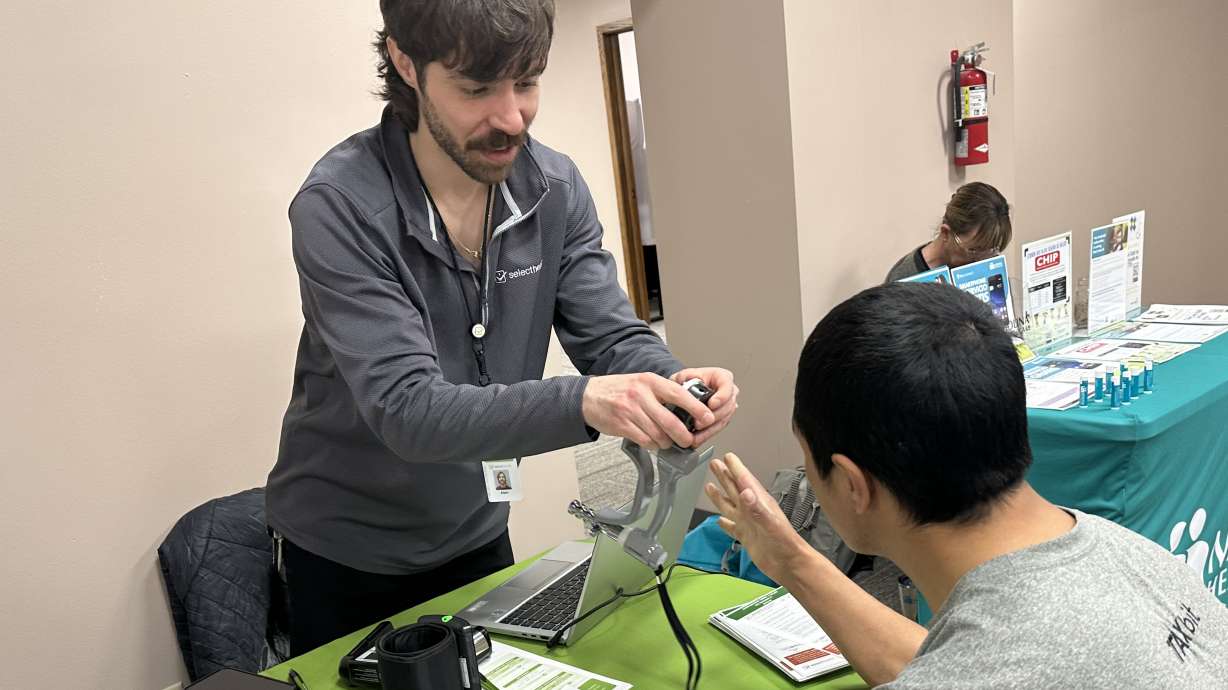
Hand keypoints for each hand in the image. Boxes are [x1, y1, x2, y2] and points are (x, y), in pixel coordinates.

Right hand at [581, 373, 714, 449]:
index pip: (679, 394)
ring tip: (667, 441)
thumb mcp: (642, 382)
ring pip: (658, 434)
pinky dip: (653, 444)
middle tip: (688, 440)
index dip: (696, 408)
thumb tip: (688, 408)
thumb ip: (662, 392)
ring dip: (667, 442)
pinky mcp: (622, 425)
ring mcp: (630, 410)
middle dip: (684, 435)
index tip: (707, 417)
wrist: (589, 397)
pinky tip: (653, 442)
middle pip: (670, 420)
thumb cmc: (618, 390)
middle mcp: (640, 394)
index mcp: (650, 381)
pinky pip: (645, 440)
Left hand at [671, 367, 737, 445]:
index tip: (712, 404)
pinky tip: (698, 438)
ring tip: (697, 434)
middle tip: (699, 423)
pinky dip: (708, 434)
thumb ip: (682, 378)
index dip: (721, 396)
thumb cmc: (687, 381)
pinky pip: (718, 428)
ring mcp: (727, 406)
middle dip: (713, 417)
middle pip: (728, 405)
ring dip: (710, 429)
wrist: (686, 390)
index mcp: (721, 377)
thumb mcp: (683, 375)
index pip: (727, 385)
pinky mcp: (722, 418)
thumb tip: (682, 383)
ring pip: (724, 419)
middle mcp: (728, 391)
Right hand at [705, 453, 810, 582]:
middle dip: (724, 476)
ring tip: (709, 486)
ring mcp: (748, 524)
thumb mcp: (770, 524)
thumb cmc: (785, 544)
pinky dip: (724, 523)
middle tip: (715, 463)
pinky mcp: (746, 537)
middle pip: (734, 489)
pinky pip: (732, 527)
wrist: (789, 566)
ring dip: (720, 496)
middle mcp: (752, 511)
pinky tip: (719, 521)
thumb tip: (745, 492)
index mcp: (759, 503)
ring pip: (730, 506)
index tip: (727, 456)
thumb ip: (757, 508)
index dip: (736, 468)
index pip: (744, 481)